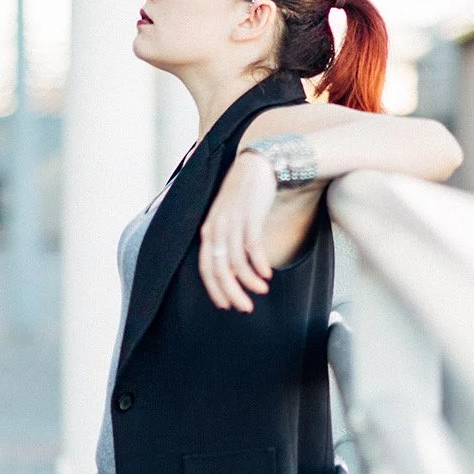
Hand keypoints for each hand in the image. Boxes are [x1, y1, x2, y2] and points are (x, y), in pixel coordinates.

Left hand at [197, 150, 276, 310]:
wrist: (258, 166)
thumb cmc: (244, 198)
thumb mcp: (229, 220)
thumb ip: (226, 244)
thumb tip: (231, 272)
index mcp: (208, 231)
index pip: (206, 268)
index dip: (215, 290)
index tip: (227, 306)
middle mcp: (216, 228)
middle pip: (220, 269)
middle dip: (232, 292)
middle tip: (245, 308)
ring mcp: (232, 222)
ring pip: (236, 261)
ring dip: (249, 281)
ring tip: (262, 291)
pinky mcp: (250, 216)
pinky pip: (252, 247)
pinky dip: (259, 264)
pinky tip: (267, 274)